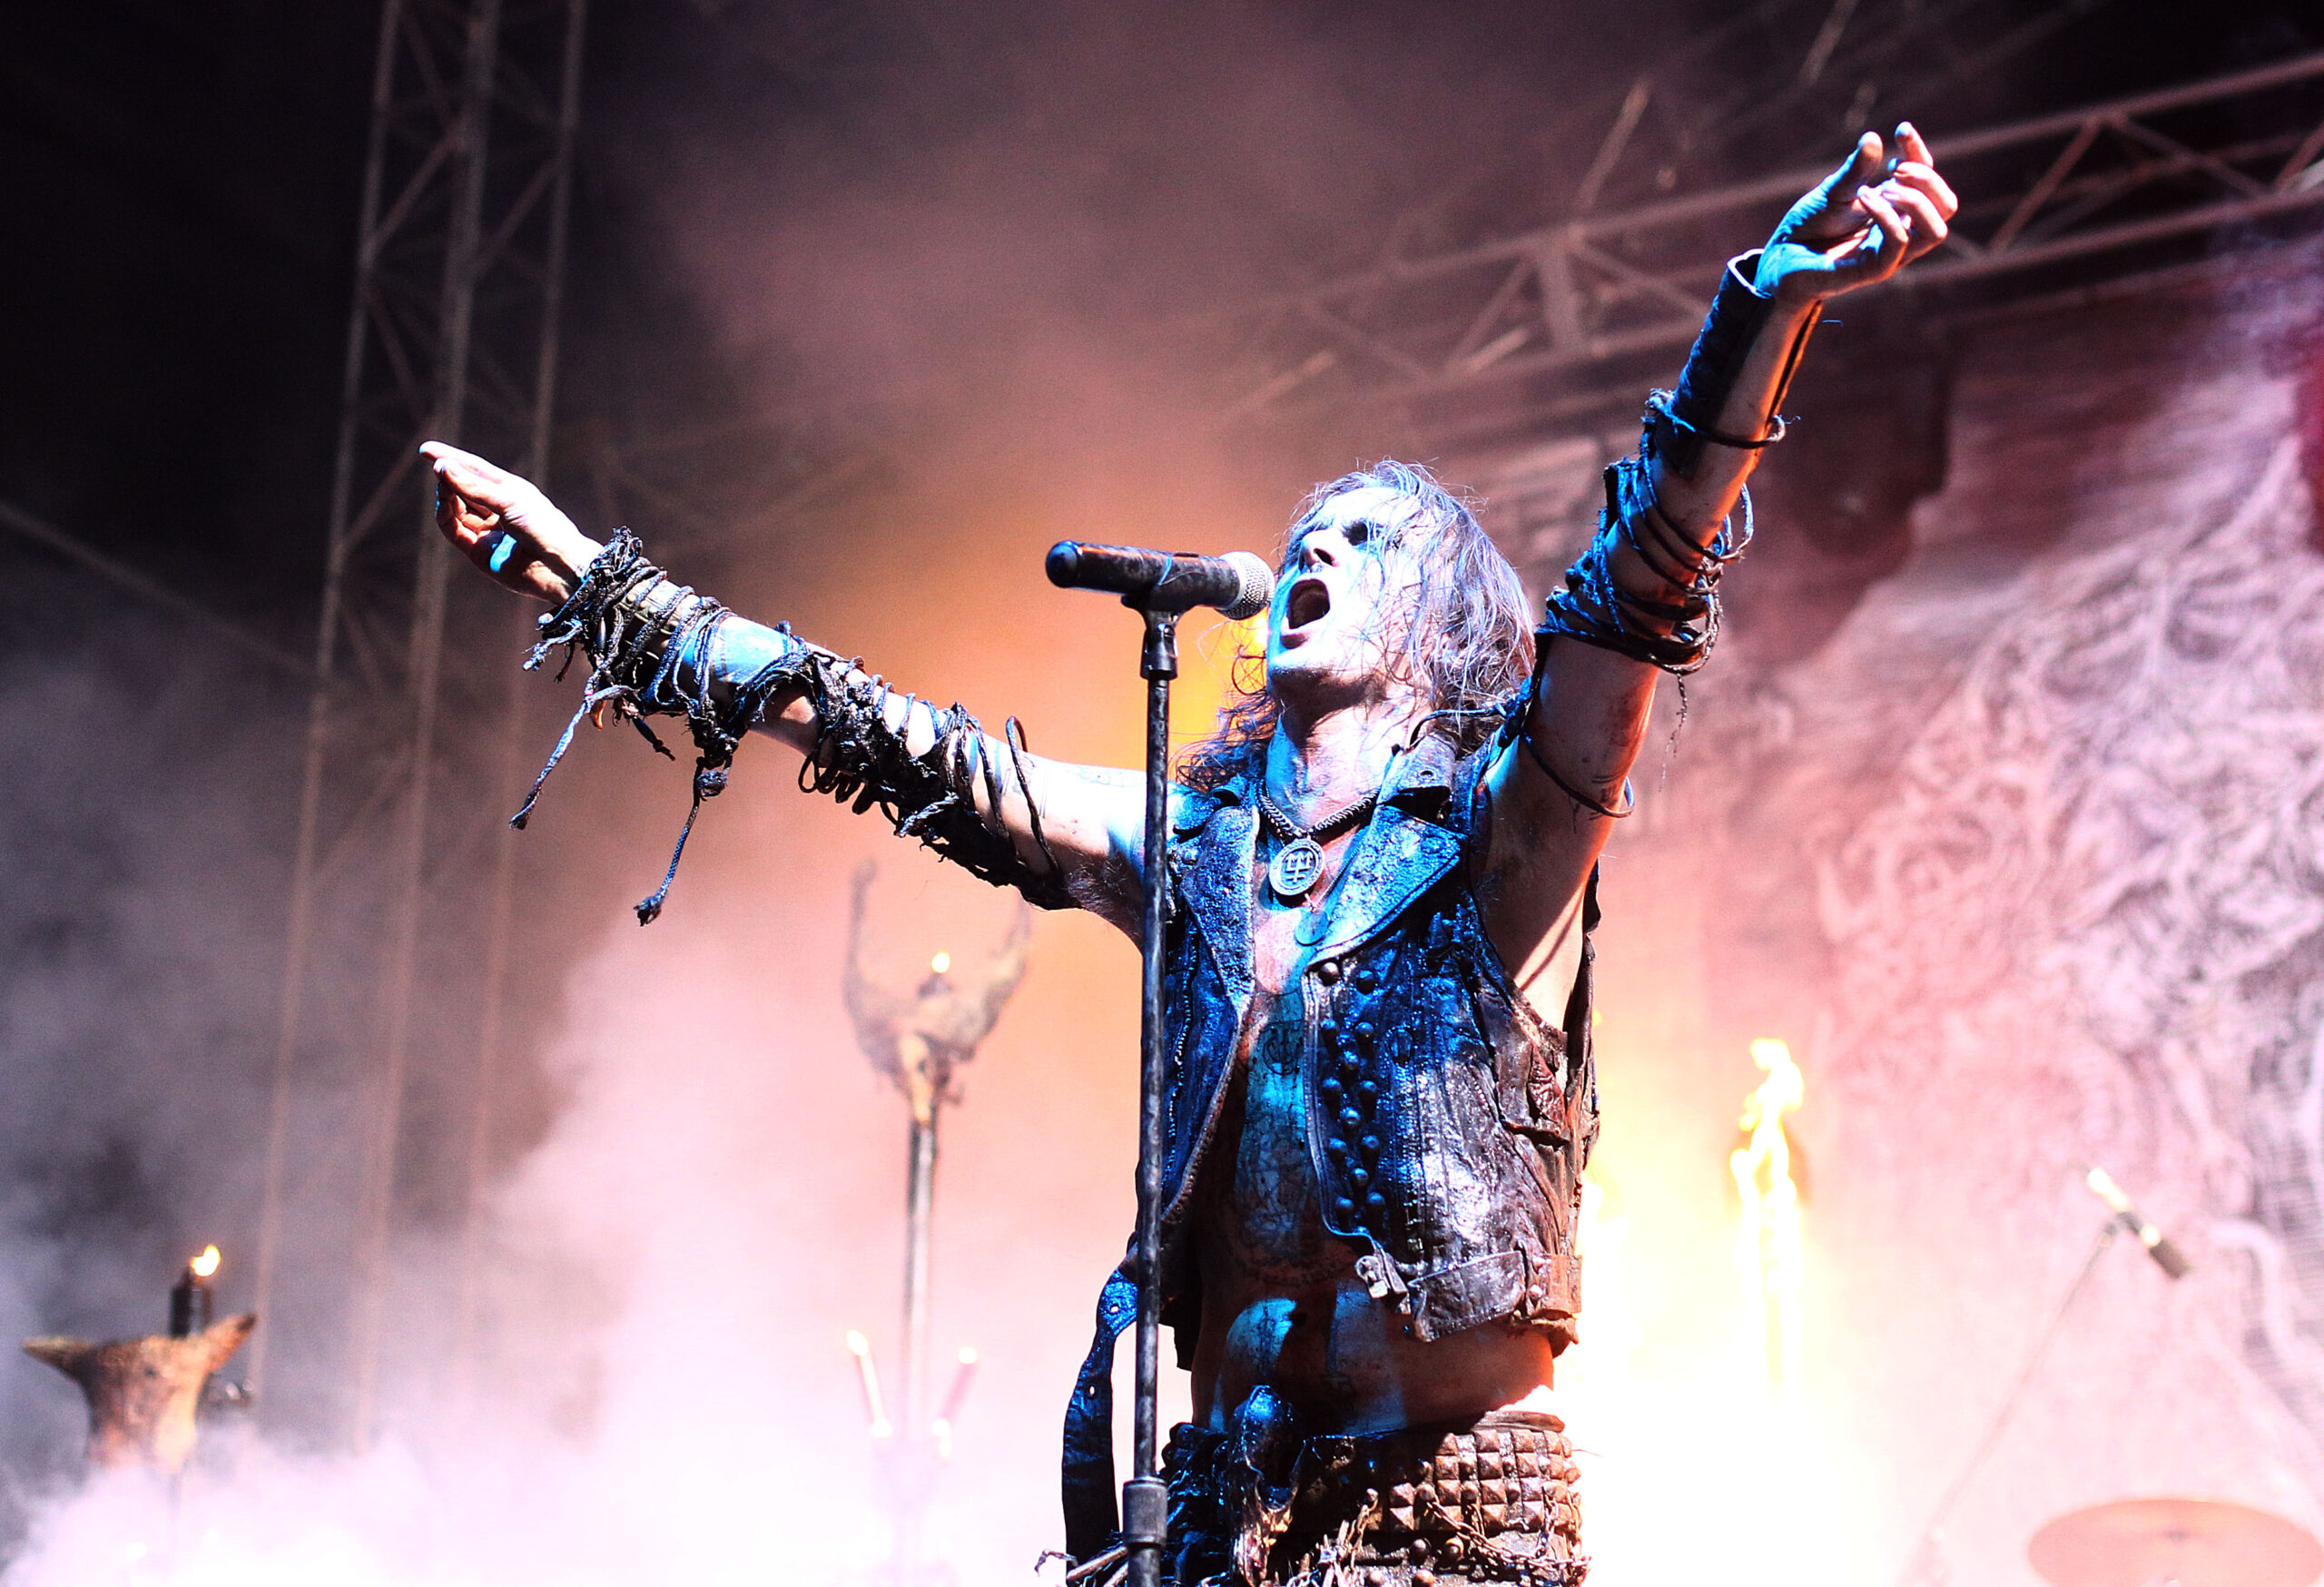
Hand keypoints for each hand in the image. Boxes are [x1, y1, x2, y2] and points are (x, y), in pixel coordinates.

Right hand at [421, 441, 602, 602]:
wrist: (559, 567)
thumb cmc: (544, 527)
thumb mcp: (509, 501)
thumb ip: (474, 487)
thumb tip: (441, 466)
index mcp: (509, 490)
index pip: (473, 469)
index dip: (451, 458)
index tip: (425, 449)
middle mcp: (496, 509)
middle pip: (462, 488)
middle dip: (447, 476)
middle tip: (436, 466)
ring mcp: (487, 531)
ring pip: (455, 509)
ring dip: (445, 495)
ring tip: (443, 486)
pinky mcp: (478, 552)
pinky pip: (453, 530)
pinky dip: (445, 516)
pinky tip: (445, 505)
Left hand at [1755, 123, 1956, 306]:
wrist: (1782, 258)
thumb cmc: (1810, 225)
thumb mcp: (1834, 189)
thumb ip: (1856, 169)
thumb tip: (1873, 138)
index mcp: (1897, 210)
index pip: (1930, 182)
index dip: (1921, 153)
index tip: (1901, 129)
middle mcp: (1901, 231)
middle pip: (1946, 206)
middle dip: (1927, 179)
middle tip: (1893, 169)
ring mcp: (1891, 254)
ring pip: (1936, 230)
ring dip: (1915, 200)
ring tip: (1882, 186)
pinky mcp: (1874, 270)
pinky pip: (1900, 243)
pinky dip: (1887, 215)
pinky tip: (1864, 198)